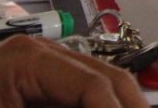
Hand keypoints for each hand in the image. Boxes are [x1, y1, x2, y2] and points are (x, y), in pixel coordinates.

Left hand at [0, 34, 147, 107]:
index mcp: (30, 58)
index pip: (96, 85)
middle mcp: (39, 55)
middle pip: (107, 81)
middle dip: (127, 106)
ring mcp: (38, 68)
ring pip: (98, 87)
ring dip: (113, 106)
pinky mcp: (33, 86)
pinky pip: (76, 95)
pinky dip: (92, 107)